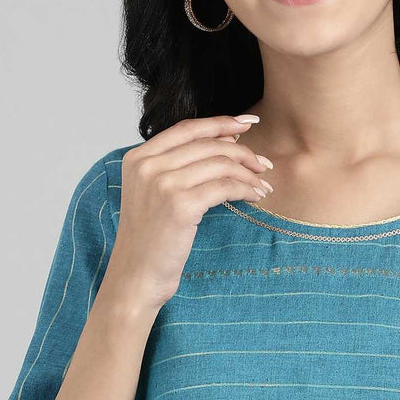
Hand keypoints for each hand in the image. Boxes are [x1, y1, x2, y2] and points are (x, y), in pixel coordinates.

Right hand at [104, 113, 274, 310]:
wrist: (135, 276)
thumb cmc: (150, 239)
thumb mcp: (154, 193)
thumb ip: (180, 165)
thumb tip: (227, 139)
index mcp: (138, 158)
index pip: (187, 129)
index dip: (220, 123)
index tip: (247, 123)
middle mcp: (148, 166)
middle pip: (207, 144)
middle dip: (242, 151)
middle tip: (263, 164)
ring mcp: (162, 184)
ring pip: (220, 164)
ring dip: (249, 173)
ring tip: (263, 185)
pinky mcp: (180, 205)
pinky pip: (225, 186)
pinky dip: (246, 189)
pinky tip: (256, 196)